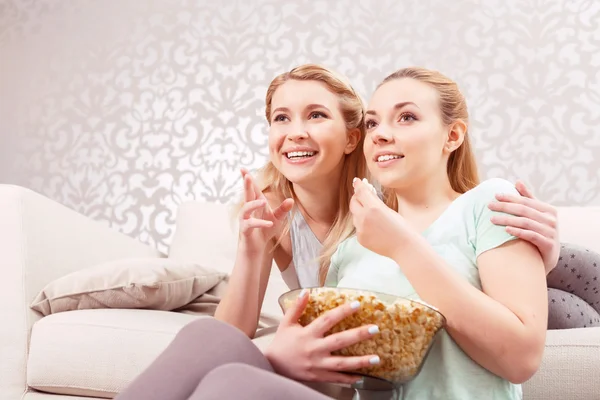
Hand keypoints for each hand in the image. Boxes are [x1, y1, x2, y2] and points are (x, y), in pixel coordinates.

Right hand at [238, 168, 292, 252]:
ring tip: (263, 202)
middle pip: (247, 195)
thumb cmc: (265, 230)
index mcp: (256, 203)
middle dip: (247, 185)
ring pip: (246, 209)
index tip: (242, 168)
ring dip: (254, 204)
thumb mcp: (277, 218)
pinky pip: (251, 224)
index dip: (248, 179)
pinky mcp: (245, 229)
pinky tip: (270, 223)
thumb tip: (291, 200)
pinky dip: (260, 223)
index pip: (253, 189)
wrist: (257, 247)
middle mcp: (248, 209)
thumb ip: (283, 209)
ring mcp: (245, 219)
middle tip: (246, 175)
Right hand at [264, 289, 380, 383]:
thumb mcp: (286, 323)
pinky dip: (349, 378)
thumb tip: (306, 292)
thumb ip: (297, 308)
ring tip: (377, 358)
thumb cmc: (280, 344)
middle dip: (359, 334)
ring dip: (360, 361)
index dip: (343, 311)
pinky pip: (336, 378)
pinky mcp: (318, 376)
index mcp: (308, 333)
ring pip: (342, 363)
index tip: (357, 304)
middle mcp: (314, 349)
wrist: (271, 367)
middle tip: (375, 329)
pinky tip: (361, 376)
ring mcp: (317, 364)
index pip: (328, 319)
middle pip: (340, 340)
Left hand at [349, 178, 406, 258]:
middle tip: (362, 196)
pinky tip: (374, 228)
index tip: (356, 181)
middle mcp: (364, 218)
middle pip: (353, 203)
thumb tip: (366, 192)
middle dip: (357, 198)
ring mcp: (361, 229)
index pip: (361, 192)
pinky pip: (358, 228)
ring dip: (360, 213)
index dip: (358, 185)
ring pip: (355, 216)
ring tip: (372, 215)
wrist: (404, 247)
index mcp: (373, 208)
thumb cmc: (401, 227)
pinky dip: (363, 225)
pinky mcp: (360, 239)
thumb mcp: (388, 209)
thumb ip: (375, 201)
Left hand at [488, 180, 558, 273]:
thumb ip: (528, 199)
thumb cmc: (539, 233)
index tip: (495, 195)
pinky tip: (506, 230)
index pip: (526, 201)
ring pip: (526, 222)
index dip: (510, 197)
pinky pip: (531, 236)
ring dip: (507, 219)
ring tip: (492, 219)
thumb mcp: (536, 215)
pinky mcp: (549, 245)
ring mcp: (552, 232)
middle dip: (505, 207)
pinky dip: (518, 231)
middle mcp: (552, 220)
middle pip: (524, 210)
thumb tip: (517, 181)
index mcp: (549, 210)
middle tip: (489, 206)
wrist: (548, 258)